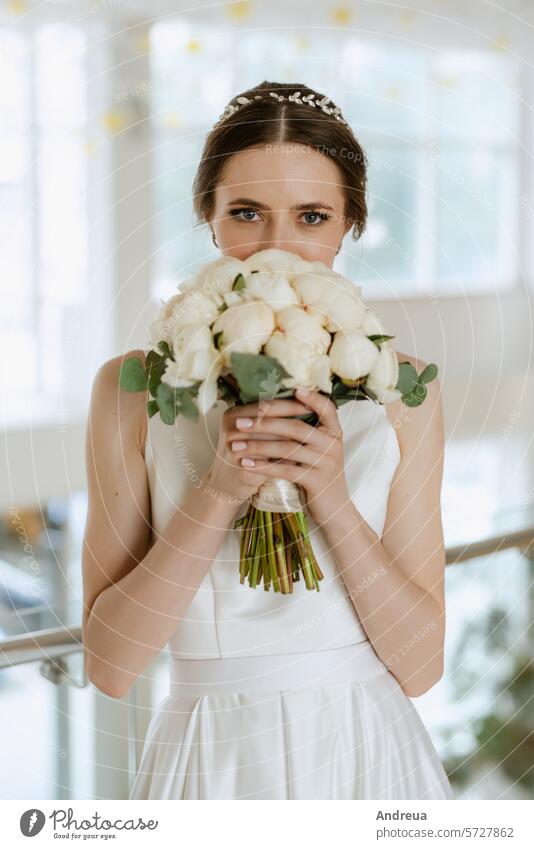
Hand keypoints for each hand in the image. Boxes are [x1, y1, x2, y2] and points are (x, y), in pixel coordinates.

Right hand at [206, 396, 311, 505]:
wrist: (225, 485)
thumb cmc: (245, 456)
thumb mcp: (251, 434)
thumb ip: (269, 420)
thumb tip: (304, 404)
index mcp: (233, 414)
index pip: (266, 404)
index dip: (290, 404)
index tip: (311, 404)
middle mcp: (231, 427)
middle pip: (268, 418)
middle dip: (294, 418)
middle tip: (316, 420)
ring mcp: (234, 447)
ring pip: (270, 438)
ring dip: (293, 438)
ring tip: (314, 437)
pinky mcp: (241, 466)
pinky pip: (268, 460)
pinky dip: (286, 459)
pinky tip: (302, 458)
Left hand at [225, 387, 350, 526]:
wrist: (335, 507)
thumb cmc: (318, 472)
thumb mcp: (318, 448)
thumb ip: (305, 430)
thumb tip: (275, 406)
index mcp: (334, 431)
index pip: (325, 407)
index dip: (310, 397)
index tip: (292, 389)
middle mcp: (333, 443)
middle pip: (296, 427)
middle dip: (263, 423)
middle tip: (239, 423)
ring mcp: (327, 462)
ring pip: (287, 449)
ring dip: (257, 446)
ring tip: (235, 446)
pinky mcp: (317, 481)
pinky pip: (286, 470)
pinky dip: (263, 466)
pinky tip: (246, 465)